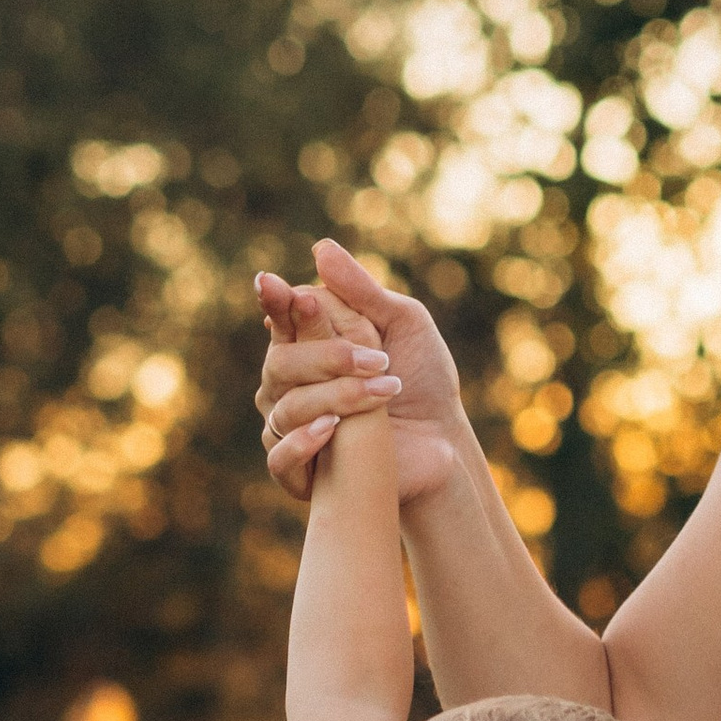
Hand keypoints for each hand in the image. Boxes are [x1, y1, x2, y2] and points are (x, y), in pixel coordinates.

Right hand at [254, 236, 464, 506]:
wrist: (442, 441)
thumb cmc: (423, 377)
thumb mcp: (404, 323)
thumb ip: (361, 291)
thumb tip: (319, 248)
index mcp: (308, 343)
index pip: (280, 318)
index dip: (278, 303)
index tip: (284, 289)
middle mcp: (289, 383)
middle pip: (279, 361)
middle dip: (327, 356)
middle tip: (379, 359)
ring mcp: (290, 426)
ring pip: (283, 405)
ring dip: (336, 395)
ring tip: (386, 393)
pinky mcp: (301, 472)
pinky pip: (278, 457)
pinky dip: (301, 443)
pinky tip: (332, 429)